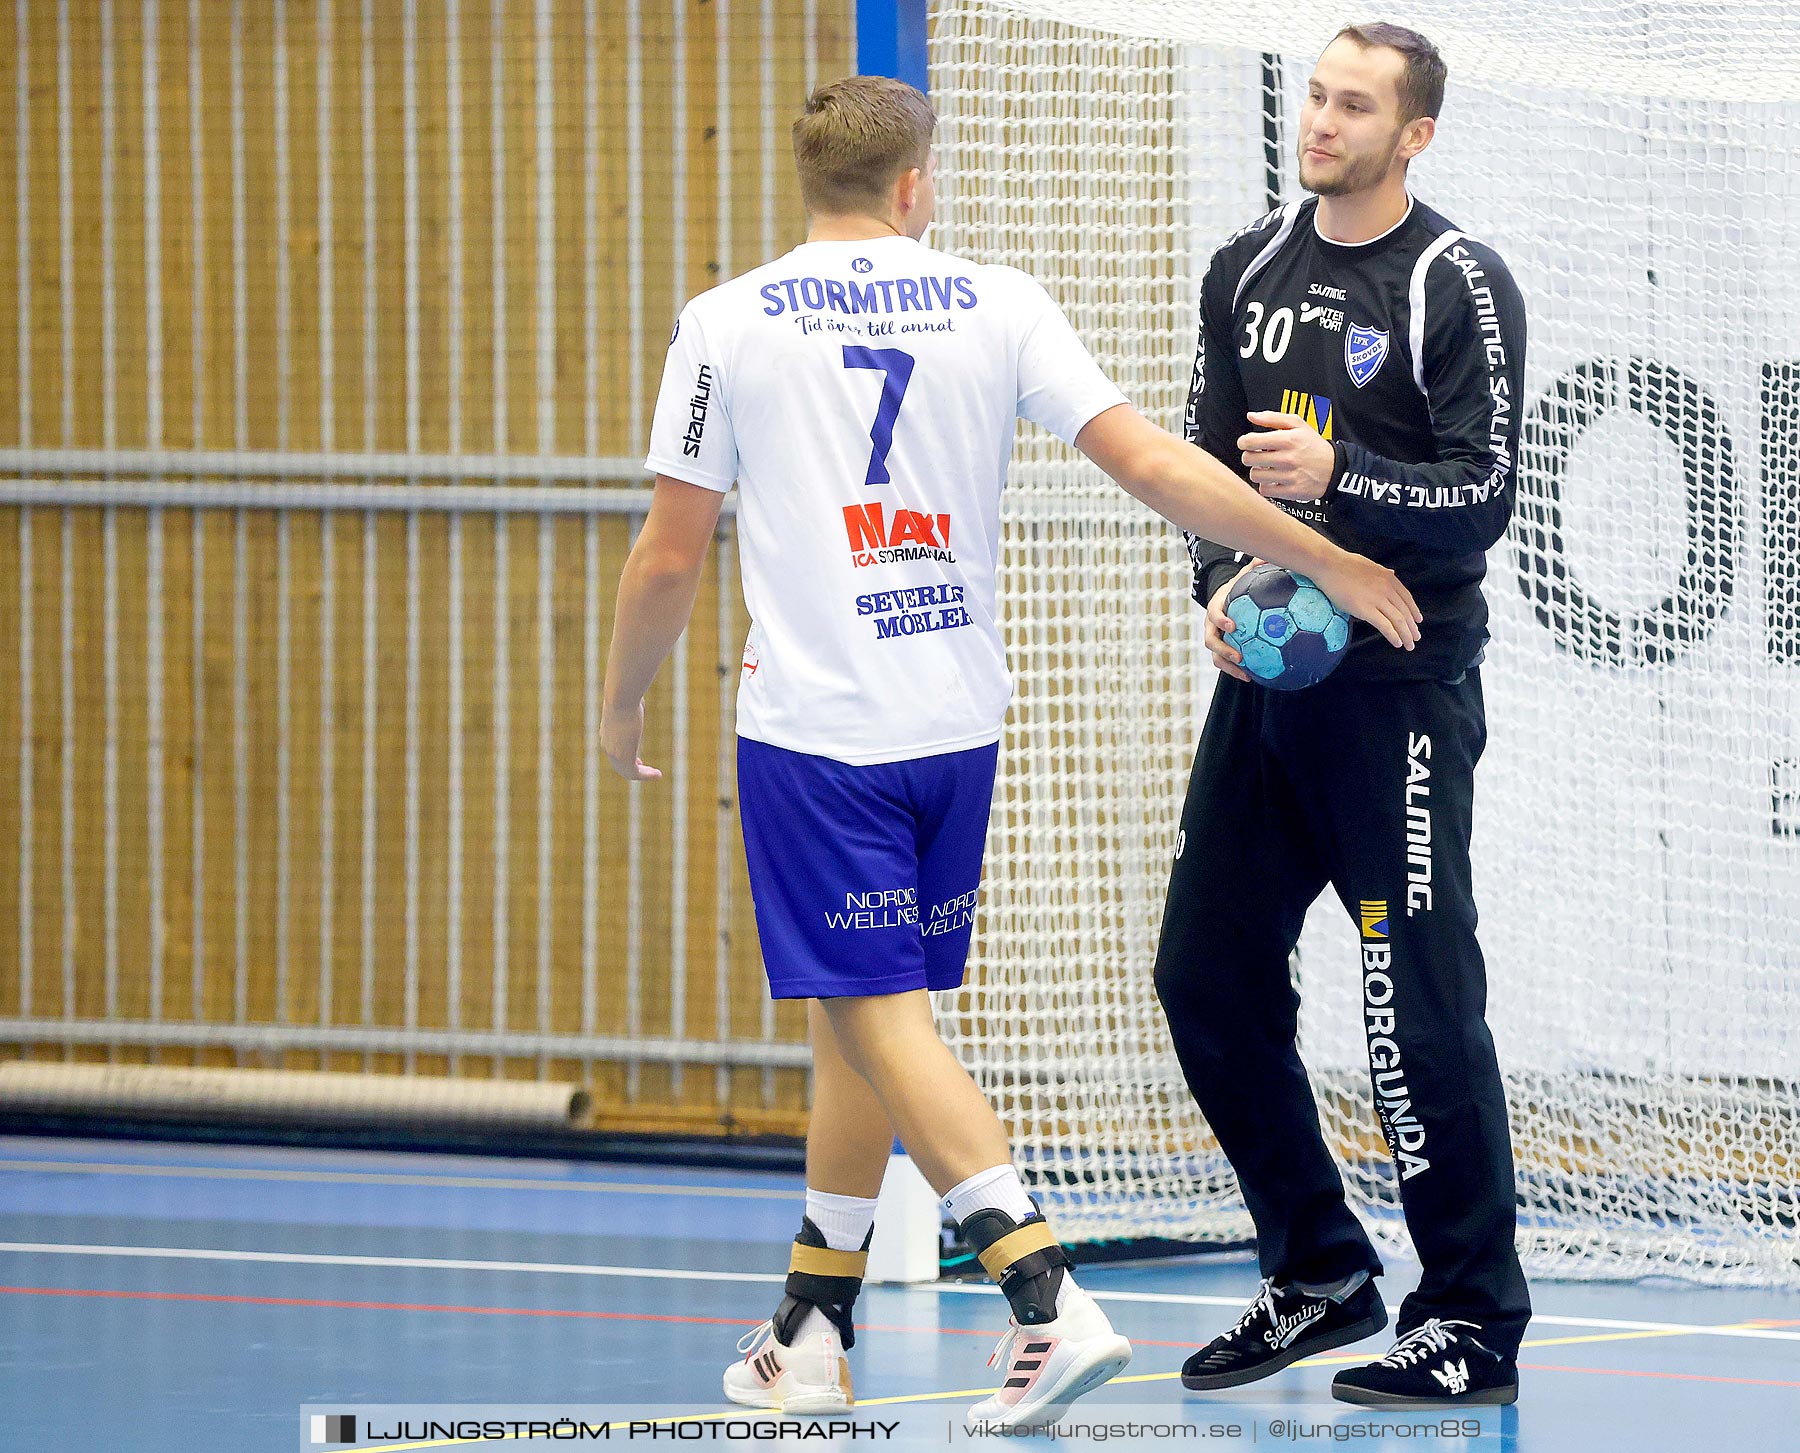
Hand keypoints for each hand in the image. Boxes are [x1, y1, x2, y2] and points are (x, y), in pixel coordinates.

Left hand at [601, 700, 661, 780]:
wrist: (620, 698)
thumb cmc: (626, 695)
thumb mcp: (629, 703)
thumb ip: (633, 706)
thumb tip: (639, 699)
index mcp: (606, 736)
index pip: (614, 755)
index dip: (627, 761)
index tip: (639, 762)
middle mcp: (608, 747)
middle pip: (620, 766)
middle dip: (635, 770)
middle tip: (651, 771)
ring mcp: (615, 753)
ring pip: (628, 772)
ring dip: (643, 775)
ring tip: (657, 775)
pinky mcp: (624, 756)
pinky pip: (635, 773)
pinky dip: (646, 776)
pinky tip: (658, 774)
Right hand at [1204, 561, 1260, 682]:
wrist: (1228, 599)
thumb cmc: (1240, 586)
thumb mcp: (1247, 574)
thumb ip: (1257, 566)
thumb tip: (1270, 555)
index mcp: (1216, 606)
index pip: (1214, 614)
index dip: (1220, 620)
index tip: (1233, 626)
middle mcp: (1212, 625)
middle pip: (1211, 641)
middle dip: (1223, 651)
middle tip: (1239, 657)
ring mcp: (1216, 639)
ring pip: (1216, 657)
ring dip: (1229, 667)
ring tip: (1246, 675)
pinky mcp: (1223, 649)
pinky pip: (1227, 662)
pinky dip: (1238, 671)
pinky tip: (1255, 677)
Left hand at [1239, 411, 1335, 500]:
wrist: (1335, 469)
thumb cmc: (1313, 446)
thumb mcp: (1298, 425)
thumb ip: (1272, 418)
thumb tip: (1251, 416)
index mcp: (1289, 439)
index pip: (1251, 441)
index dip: (1243, 442)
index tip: (1246, 443)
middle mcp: (1289, 458)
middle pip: (1249, 459)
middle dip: (1250, 456)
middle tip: (1257, 456)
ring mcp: (1290, 476)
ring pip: (1255, 475)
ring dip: (1258, 471)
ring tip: (1267, 467)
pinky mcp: (1291, 491)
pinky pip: (1264, 490)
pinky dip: (1266, 485)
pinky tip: (1274, 479)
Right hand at [1312, 553, 1422, 650]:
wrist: (1328, 564)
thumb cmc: (1344, 563)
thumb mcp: (1370, 565)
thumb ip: (1383, 571)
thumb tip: (1392, 573)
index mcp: (1389, 578)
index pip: (1407, 598)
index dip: (1414, 611)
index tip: (1418, 621)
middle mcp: (1387, 589)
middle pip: (1404, 611)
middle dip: (1412, 627)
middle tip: (1416, 638)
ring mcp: (1377, 599)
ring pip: (1398, 620)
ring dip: (1406, 635)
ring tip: (1409, 645)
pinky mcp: (1365, 609)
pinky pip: (1384, 625)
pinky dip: (1393, 635)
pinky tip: (1397, 643)